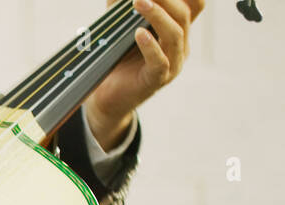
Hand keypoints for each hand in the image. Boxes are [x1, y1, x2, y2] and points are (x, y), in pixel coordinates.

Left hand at [85, 0, 203, 148]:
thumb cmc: (119, 60)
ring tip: (138, 2)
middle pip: (184, 15)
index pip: (193, 4)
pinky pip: (160, 61)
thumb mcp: (123, 29)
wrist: (108, 96)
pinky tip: (138, 33)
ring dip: (157, 15)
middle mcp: (180, 46)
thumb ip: (124, 9)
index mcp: (177, 30)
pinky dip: (150, 46)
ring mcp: (172, 64)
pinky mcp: (157, 80)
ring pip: (175, 35)